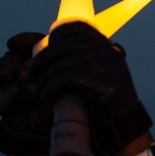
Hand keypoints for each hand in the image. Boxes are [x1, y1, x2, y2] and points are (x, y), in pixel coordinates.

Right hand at [0, 32, 52, 155]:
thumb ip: (45, 88)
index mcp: (54, 71)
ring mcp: (20, 78)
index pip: (43, 47)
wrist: (32, 143)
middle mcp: (38, 71)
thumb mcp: (52, 105)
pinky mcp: (5, 88)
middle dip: (10, 60)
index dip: (28, 42)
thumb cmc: (50, 124)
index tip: (14, 45)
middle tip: (6, 75)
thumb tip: (27, 75)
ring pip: (6, 62)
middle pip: (21, 52)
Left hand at [29, 22, 151, 155]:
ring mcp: (108, 65)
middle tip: (32, 75)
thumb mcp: (94, 76)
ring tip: (36, 93)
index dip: (56, 36)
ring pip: (64, 63)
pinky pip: (68, 78)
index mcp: (106, 47)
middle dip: (43, 59)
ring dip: (44, 80)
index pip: (78, 27)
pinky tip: (44, 97)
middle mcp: (108, 52)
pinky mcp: (105, 82)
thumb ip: (79, 62)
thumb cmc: (102, 105)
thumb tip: (46, 53)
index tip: (42, 53)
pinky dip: (51, 87)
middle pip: (66, 45)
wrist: (123, 128)